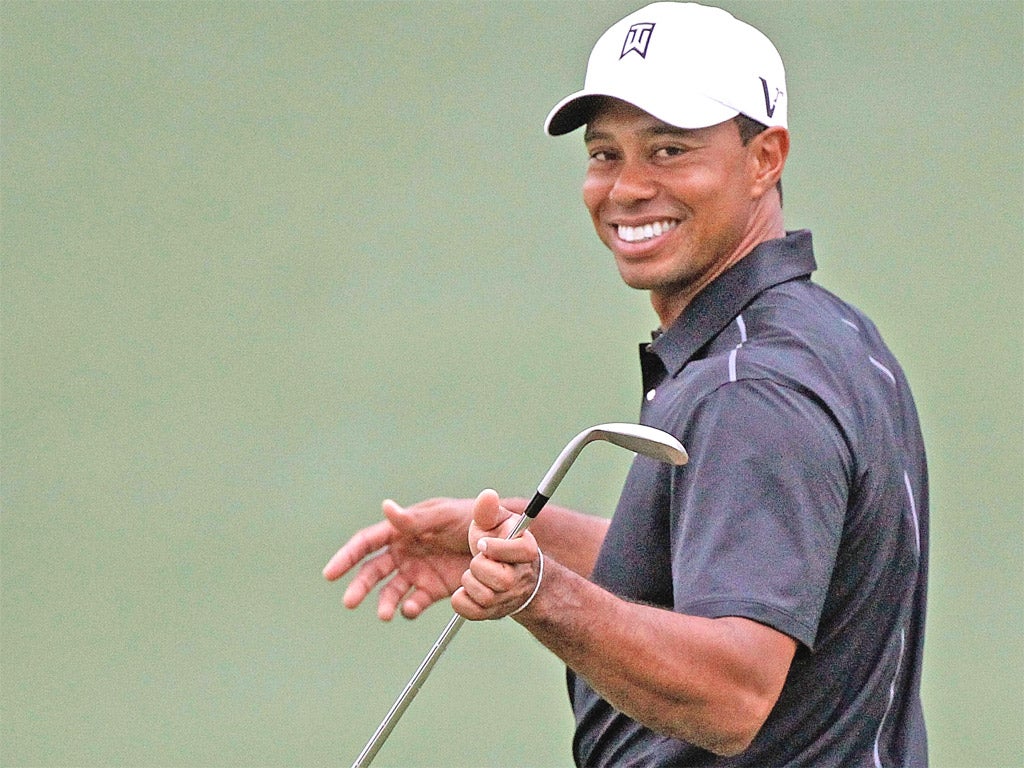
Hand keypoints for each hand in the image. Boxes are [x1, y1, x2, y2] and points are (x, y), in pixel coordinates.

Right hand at [322, 498, 473, 619]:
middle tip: (349, 601)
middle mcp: (404, 552)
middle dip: (359, 586)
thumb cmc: (471, 519)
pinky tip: (410, 610)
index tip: (330, 573)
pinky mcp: (432, 589)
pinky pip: (414, 602)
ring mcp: (416, 572)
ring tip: (386, 614)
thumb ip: (414, 519)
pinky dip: (408, 609)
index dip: (347, 556)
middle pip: (372, 571)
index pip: (367, 542)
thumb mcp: (444, 516)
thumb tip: (385, 508)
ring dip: (384, 603)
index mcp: (402, 530)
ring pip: (390, 591)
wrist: (501, 543)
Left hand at [453, 489, 541, 620]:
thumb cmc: (498, 541)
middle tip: (476, 560)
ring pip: (486, 597)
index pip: (521, 551)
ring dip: (470, 583)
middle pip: (502, 579)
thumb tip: (488, 495)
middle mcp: (521, 577)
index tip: (482, 543)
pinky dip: (461, 601)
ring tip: (472, 574)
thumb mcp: (494, 522)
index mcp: (526, 550)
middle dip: (480, 567)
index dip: (498, 548)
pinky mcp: (492, 613)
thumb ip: (488, 511)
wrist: (505, 573)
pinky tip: (463, 590)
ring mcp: (508, 598)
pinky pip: (472, 612)